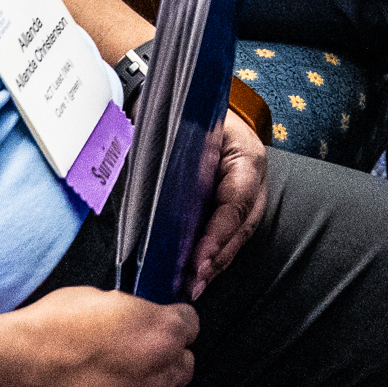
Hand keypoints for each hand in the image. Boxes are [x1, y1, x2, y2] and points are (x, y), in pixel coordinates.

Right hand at [6, 286, 196, 386]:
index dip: (172, 322)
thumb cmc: (49, 333)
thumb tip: (133, 319)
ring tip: (123, 381)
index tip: (157, 325)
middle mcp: (162, 370)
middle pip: (184, 363)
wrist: (15, 379)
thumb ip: (130, 312)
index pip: (191, 324)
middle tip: (136, 354)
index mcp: (161, 330)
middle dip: (166, 356)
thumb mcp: (97, 298)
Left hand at [185, 113, 268, 297]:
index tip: (200, 258)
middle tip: (194, 281)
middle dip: (217, 257)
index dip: (219, 234)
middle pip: (240, 227)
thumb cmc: (188, 113)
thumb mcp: (185, 125)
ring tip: (193, 286)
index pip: (236, 203)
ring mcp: (248, 194)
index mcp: (246, 157)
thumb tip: (135, 179)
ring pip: (237, 236)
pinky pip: (229, 235)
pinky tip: (197, 275)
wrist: (194, 101)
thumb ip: (168, 154)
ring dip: (216, 263)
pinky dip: (213, 257)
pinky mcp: (234, 205)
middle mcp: (252, 179)